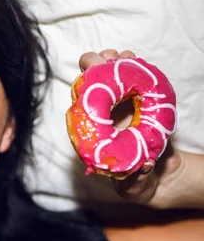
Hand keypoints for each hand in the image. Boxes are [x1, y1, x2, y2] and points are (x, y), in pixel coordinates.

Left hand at [78, 49, 185, 209]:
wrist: (157, 175)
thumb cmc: (136, 180)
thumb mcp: (134, 184)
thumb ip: (138, 178)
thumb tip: (145, 166)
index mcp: (96, 134)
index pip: (83, 109)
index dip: (83, 91)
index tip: (88, 77)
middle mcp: (105, 117)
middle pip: (93, 86)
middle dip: (96, 67)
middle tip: (107, 59)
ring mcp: (122, 106)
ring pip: (112, 78)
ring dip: (114, 62)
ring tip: (122, 56)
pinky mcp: (139, 101)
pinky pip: (132, 79)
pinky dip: (132, 66)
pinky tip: (134, 59)